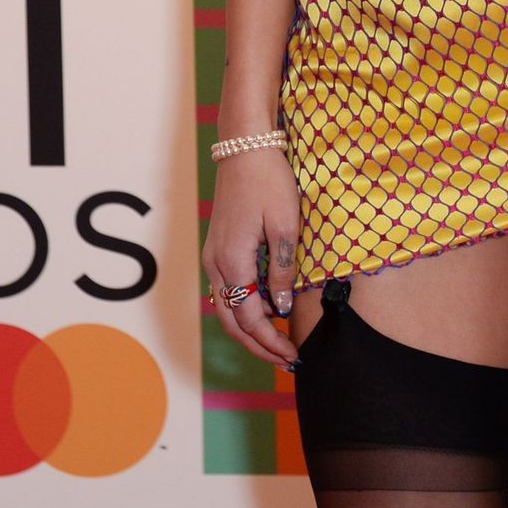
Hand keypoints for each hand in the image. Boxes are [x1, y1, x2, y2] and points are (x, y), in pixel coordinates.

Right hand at [202, 147, 300, 368]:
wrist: (245, 147)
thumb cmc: (268, 181)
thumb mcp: (286, 224)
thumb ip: (281, 271)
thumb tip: (281, 309)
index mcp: (233, 261)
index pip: (250, 318)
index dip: (271, 341)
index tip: (294, 354)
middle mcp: (216, 265)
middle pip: (233, 322)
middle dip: (259, 346)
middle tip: (287, 360)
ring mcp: (213, 256)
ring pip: (227, 308)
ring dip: (251, 329)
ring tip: (280, 342)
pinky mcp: (218, 248)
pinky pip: (228, 290)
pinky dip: (245, 308)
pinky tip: (268, 309)